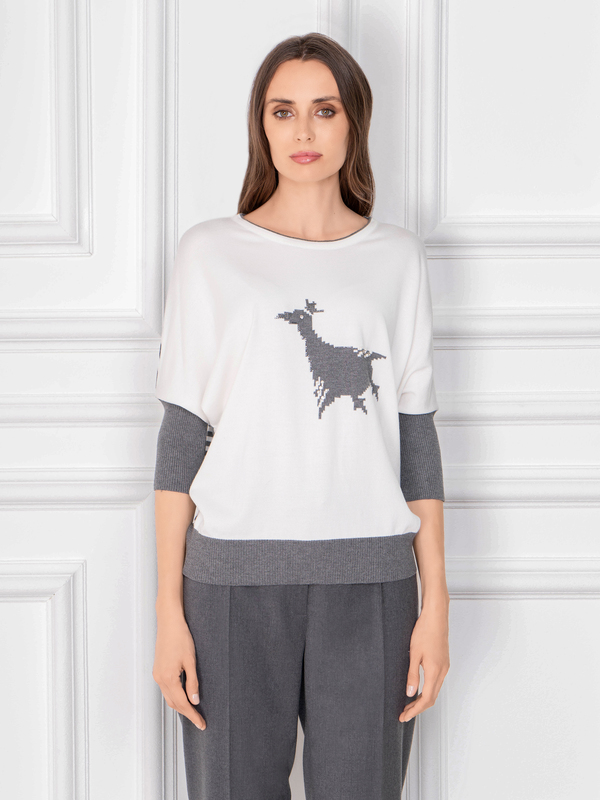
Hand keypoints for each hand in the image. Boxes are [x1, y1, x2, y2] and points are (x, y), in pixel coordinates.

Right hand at [152, 611, 205, 729]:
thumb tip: (195, 701)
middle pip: (174, 704)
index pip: (182, 704)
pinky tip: (184, 696)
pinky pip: (166, 690)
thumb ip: (192, 683)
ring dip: (180, 705)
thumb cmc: (181, 638)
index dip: (193, 715)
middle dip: (187, 713)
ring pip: (169, 698)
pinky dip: (175, 696)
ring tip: (194, 711)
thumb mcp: (191, 661)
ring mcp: (157, 675)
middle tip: (200, 720)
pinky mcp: (158, 670)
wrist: (169, 623)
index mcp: (169, 678)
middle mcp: (160, 679)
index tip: (202, 724)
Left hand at [399, 603, 449, 722]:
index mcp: (435, 671)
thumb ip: (412, 675)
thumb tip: (410, 693)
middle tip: (405, 712)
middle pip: (432, 698)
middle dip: (418, 708)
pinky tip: (418, 688)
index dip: (415, 710)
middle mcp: (442, 671)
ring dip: (423, 699)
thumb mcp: (414, 654)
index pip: (426, 699)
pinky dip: (427, 689)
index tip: (404, 716)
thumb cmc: (425, 631)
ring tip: (409, 703)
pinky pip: (437, 681)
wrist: (436, 616)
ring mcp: (444, 666)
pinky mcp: (443, 661)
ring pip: (435, 690)